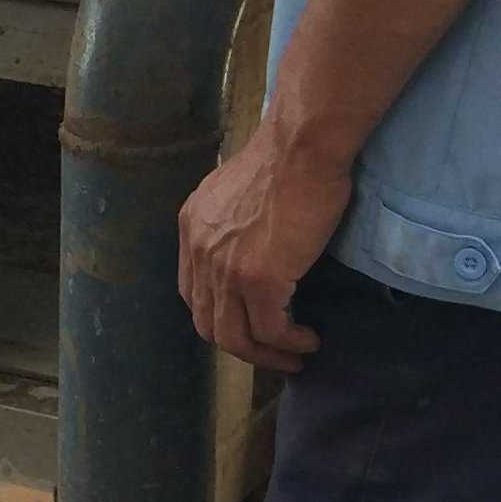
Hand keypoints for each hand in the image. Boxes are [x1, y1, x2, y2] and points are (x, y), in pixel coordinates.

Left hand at [178, 119, 354, 365]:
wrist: (302, 146)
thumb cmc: (286, 157)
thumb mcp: (237, 190)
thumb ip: (232, 221)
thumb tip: (252, 245)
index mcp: (192, 227)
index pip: (193, 292)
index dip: (220, 317)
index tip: (249, 325)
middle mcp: (199, 251)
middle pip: (208, 323)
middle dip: (241, 346)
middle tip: (273, 352)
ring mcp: (225, 269)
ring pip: (235, 337)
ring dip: (266, 355)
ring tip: (294, 356)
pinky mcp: (259, 280)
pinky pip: (270, 330)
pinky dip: (290, 343)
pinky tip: (308, 340)